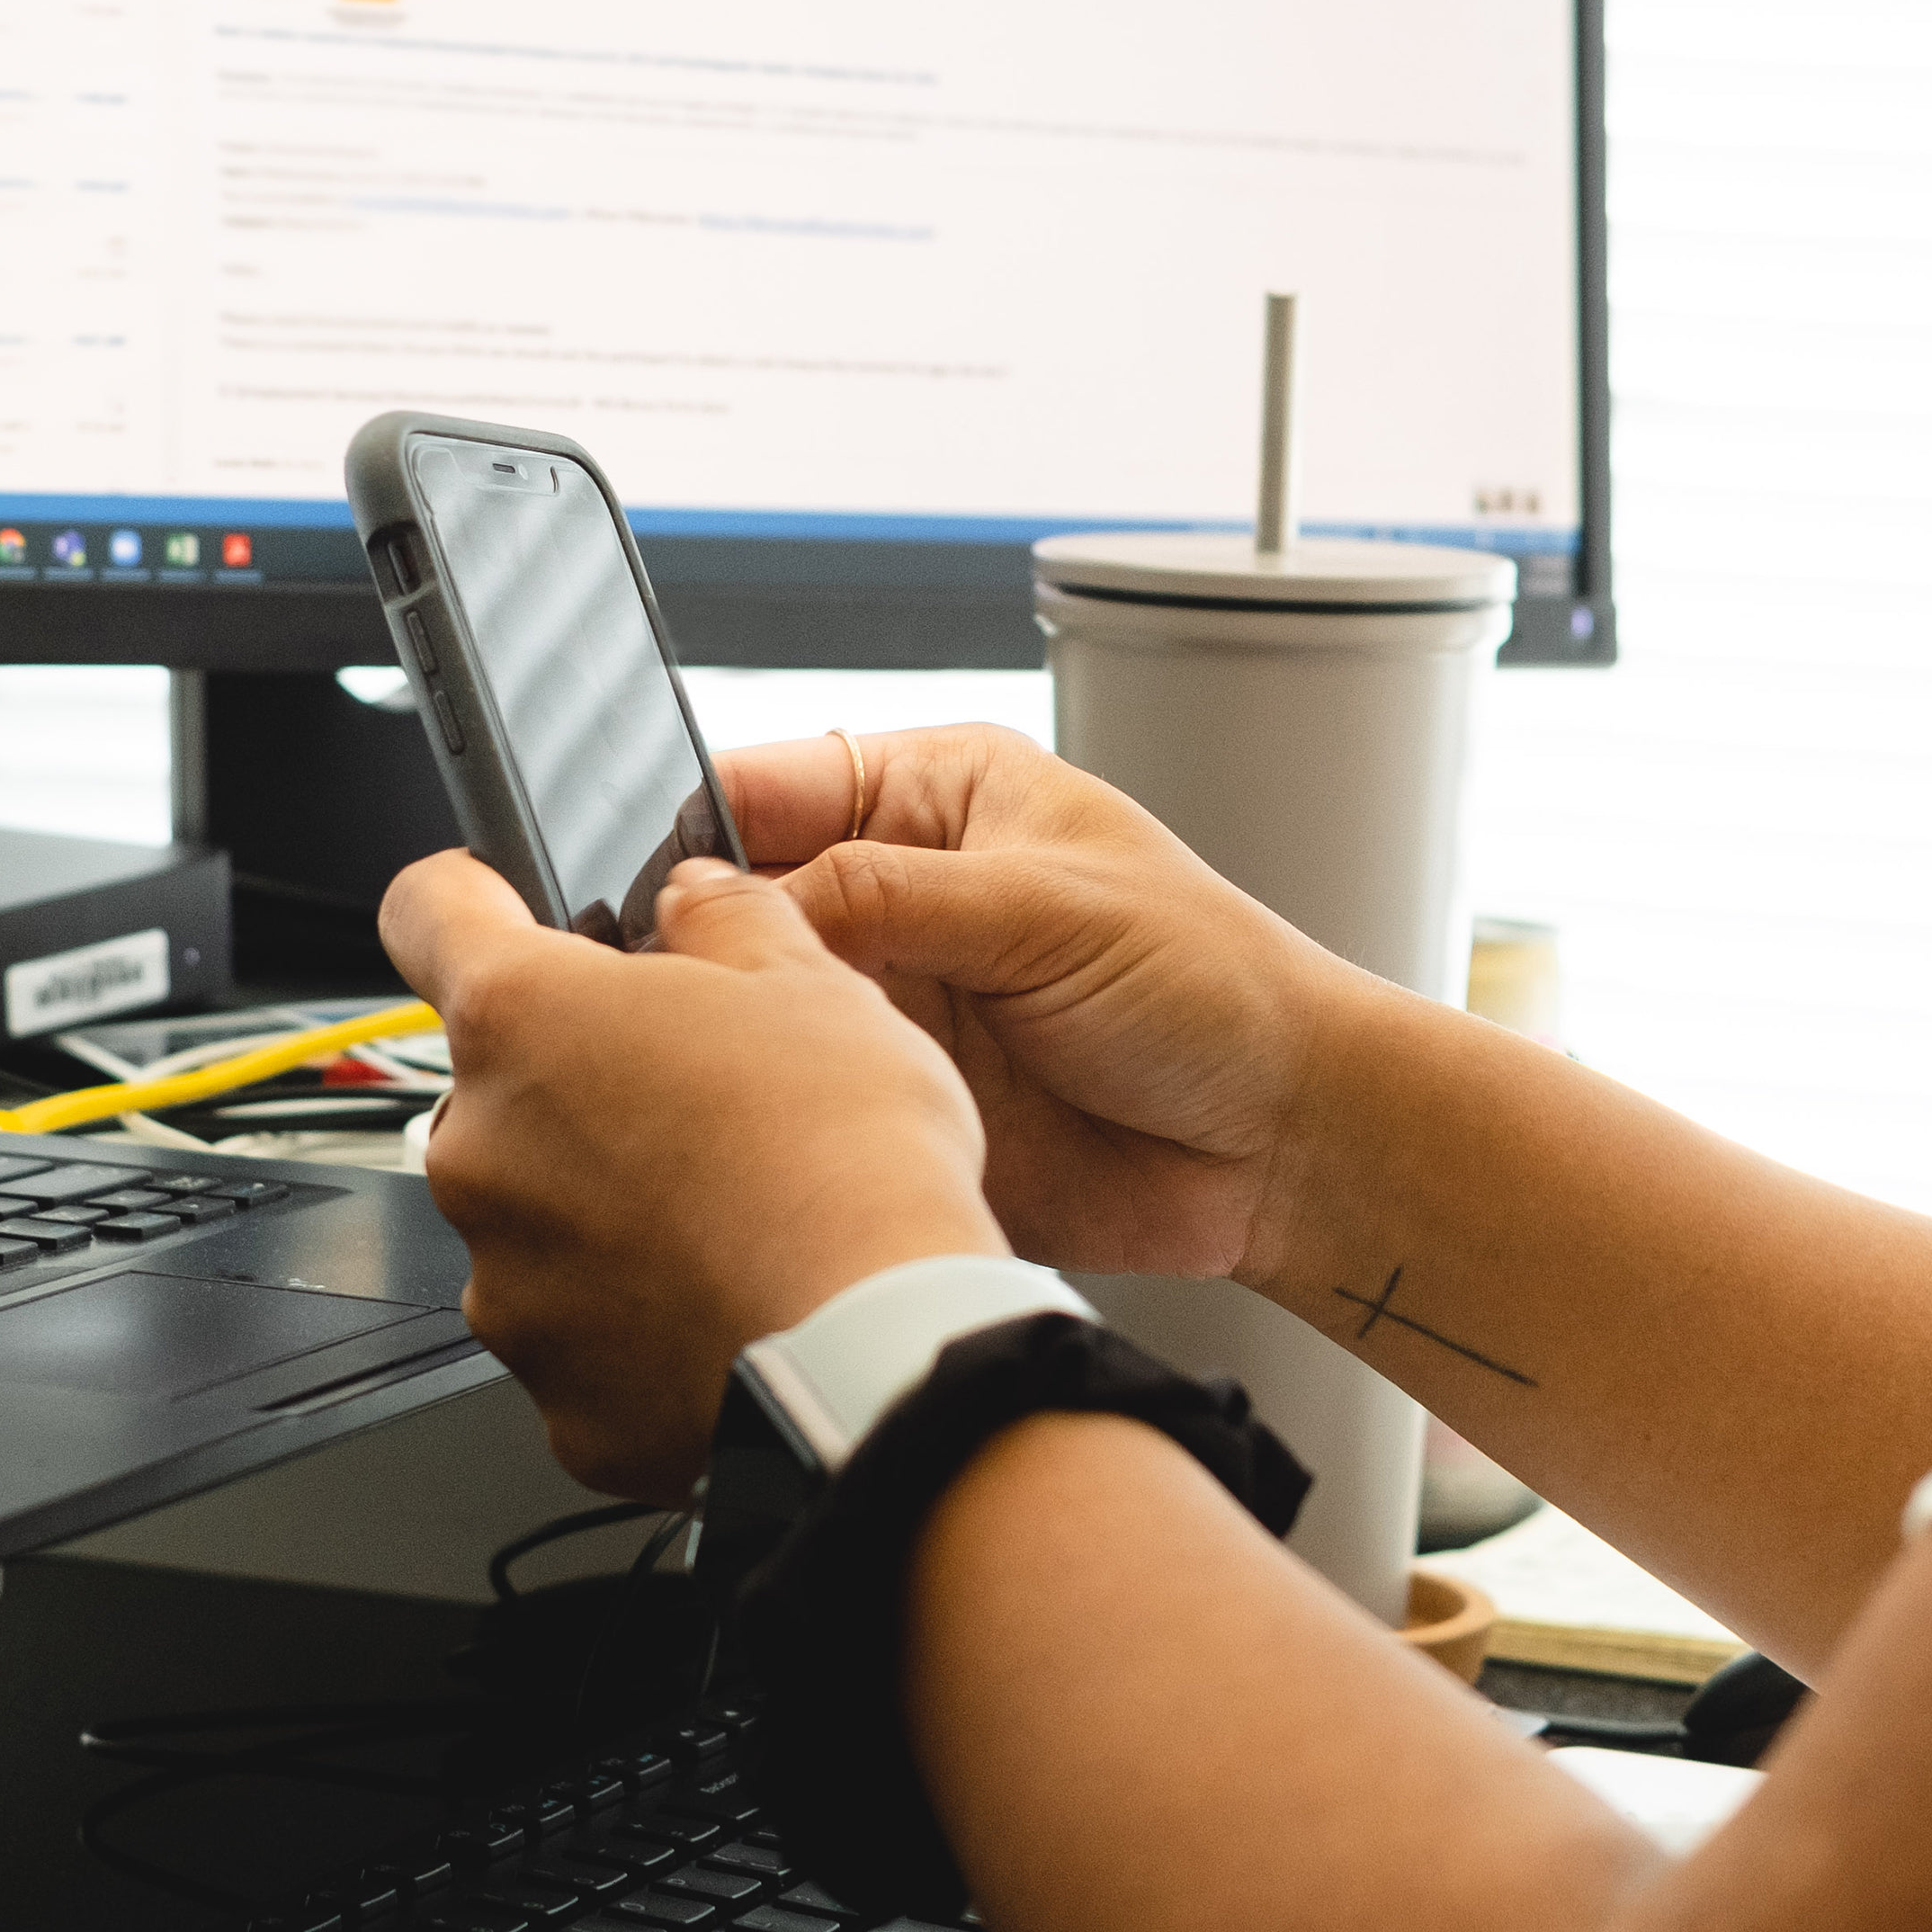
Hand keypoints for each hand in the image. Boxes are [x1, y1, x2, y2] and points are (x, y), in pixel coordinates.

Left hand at [383, 848, 999, 1500]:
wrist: (877, 1349)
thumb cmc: (846, 1160)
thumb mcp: (811, 980)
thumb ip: (727, 919)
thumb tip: (697, 901)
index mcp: (523, 1020)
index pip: (428, 913)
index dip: (470, 897)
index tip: (502, 904)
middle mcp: (481, 1154)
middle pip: (502, 1088)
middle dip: (585, 1085)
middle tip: (704, 1098)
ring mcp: (506, 1288)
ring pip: (540, 1221)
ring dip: (611, 1210)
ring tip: (734, 1216)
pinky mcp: (556, 1399)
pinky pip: (584, 1339)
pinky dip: (641, 1324)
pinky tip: (729, 1305)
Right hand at [722, 725, 1391, 1284]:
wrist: (1281, 1144)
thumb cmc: (1211, 986)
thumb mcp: (1044, 905)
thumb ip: (884, 894)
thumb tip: (731, 897)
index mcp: (935, 798)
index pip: (765, 787)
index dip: (695, 834)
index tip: (650, 894)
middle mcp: (894, 894)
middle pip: (738, 905)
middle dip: (701, 946)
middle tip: (683, 990)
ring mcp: (890, 1004)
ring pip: (754, 1010)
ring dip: (738, 1036)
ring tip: (727, 1062)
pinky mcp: (893, 1103)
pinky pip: (797, 1104)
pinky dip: (776, 1118)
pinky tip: (770, 1125)